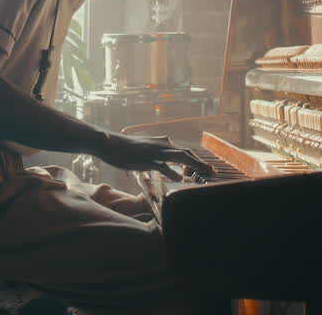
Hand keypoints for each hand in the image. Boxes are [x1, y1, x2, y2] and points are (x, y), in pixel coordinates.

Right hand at [92, 133, 214, 180]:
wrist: (109, 143)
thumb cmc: (125, 149)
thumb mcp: (143, 151)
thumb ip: (155, 157)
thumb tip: (162, 167)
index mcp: (162, 143)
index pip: (184, 151)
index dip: (196, 160)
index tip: (206, 169)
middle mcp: (161, 145)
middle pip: (186, 153)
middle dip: (201, 162)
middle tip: (212, 172)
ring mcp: (155, 152)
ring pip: (180, 156)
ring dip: (195, 164)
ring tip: (205, 173)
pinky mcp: (146, 159)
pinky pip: (163, 165)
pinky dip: (173, 171)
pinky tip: (180, 178)